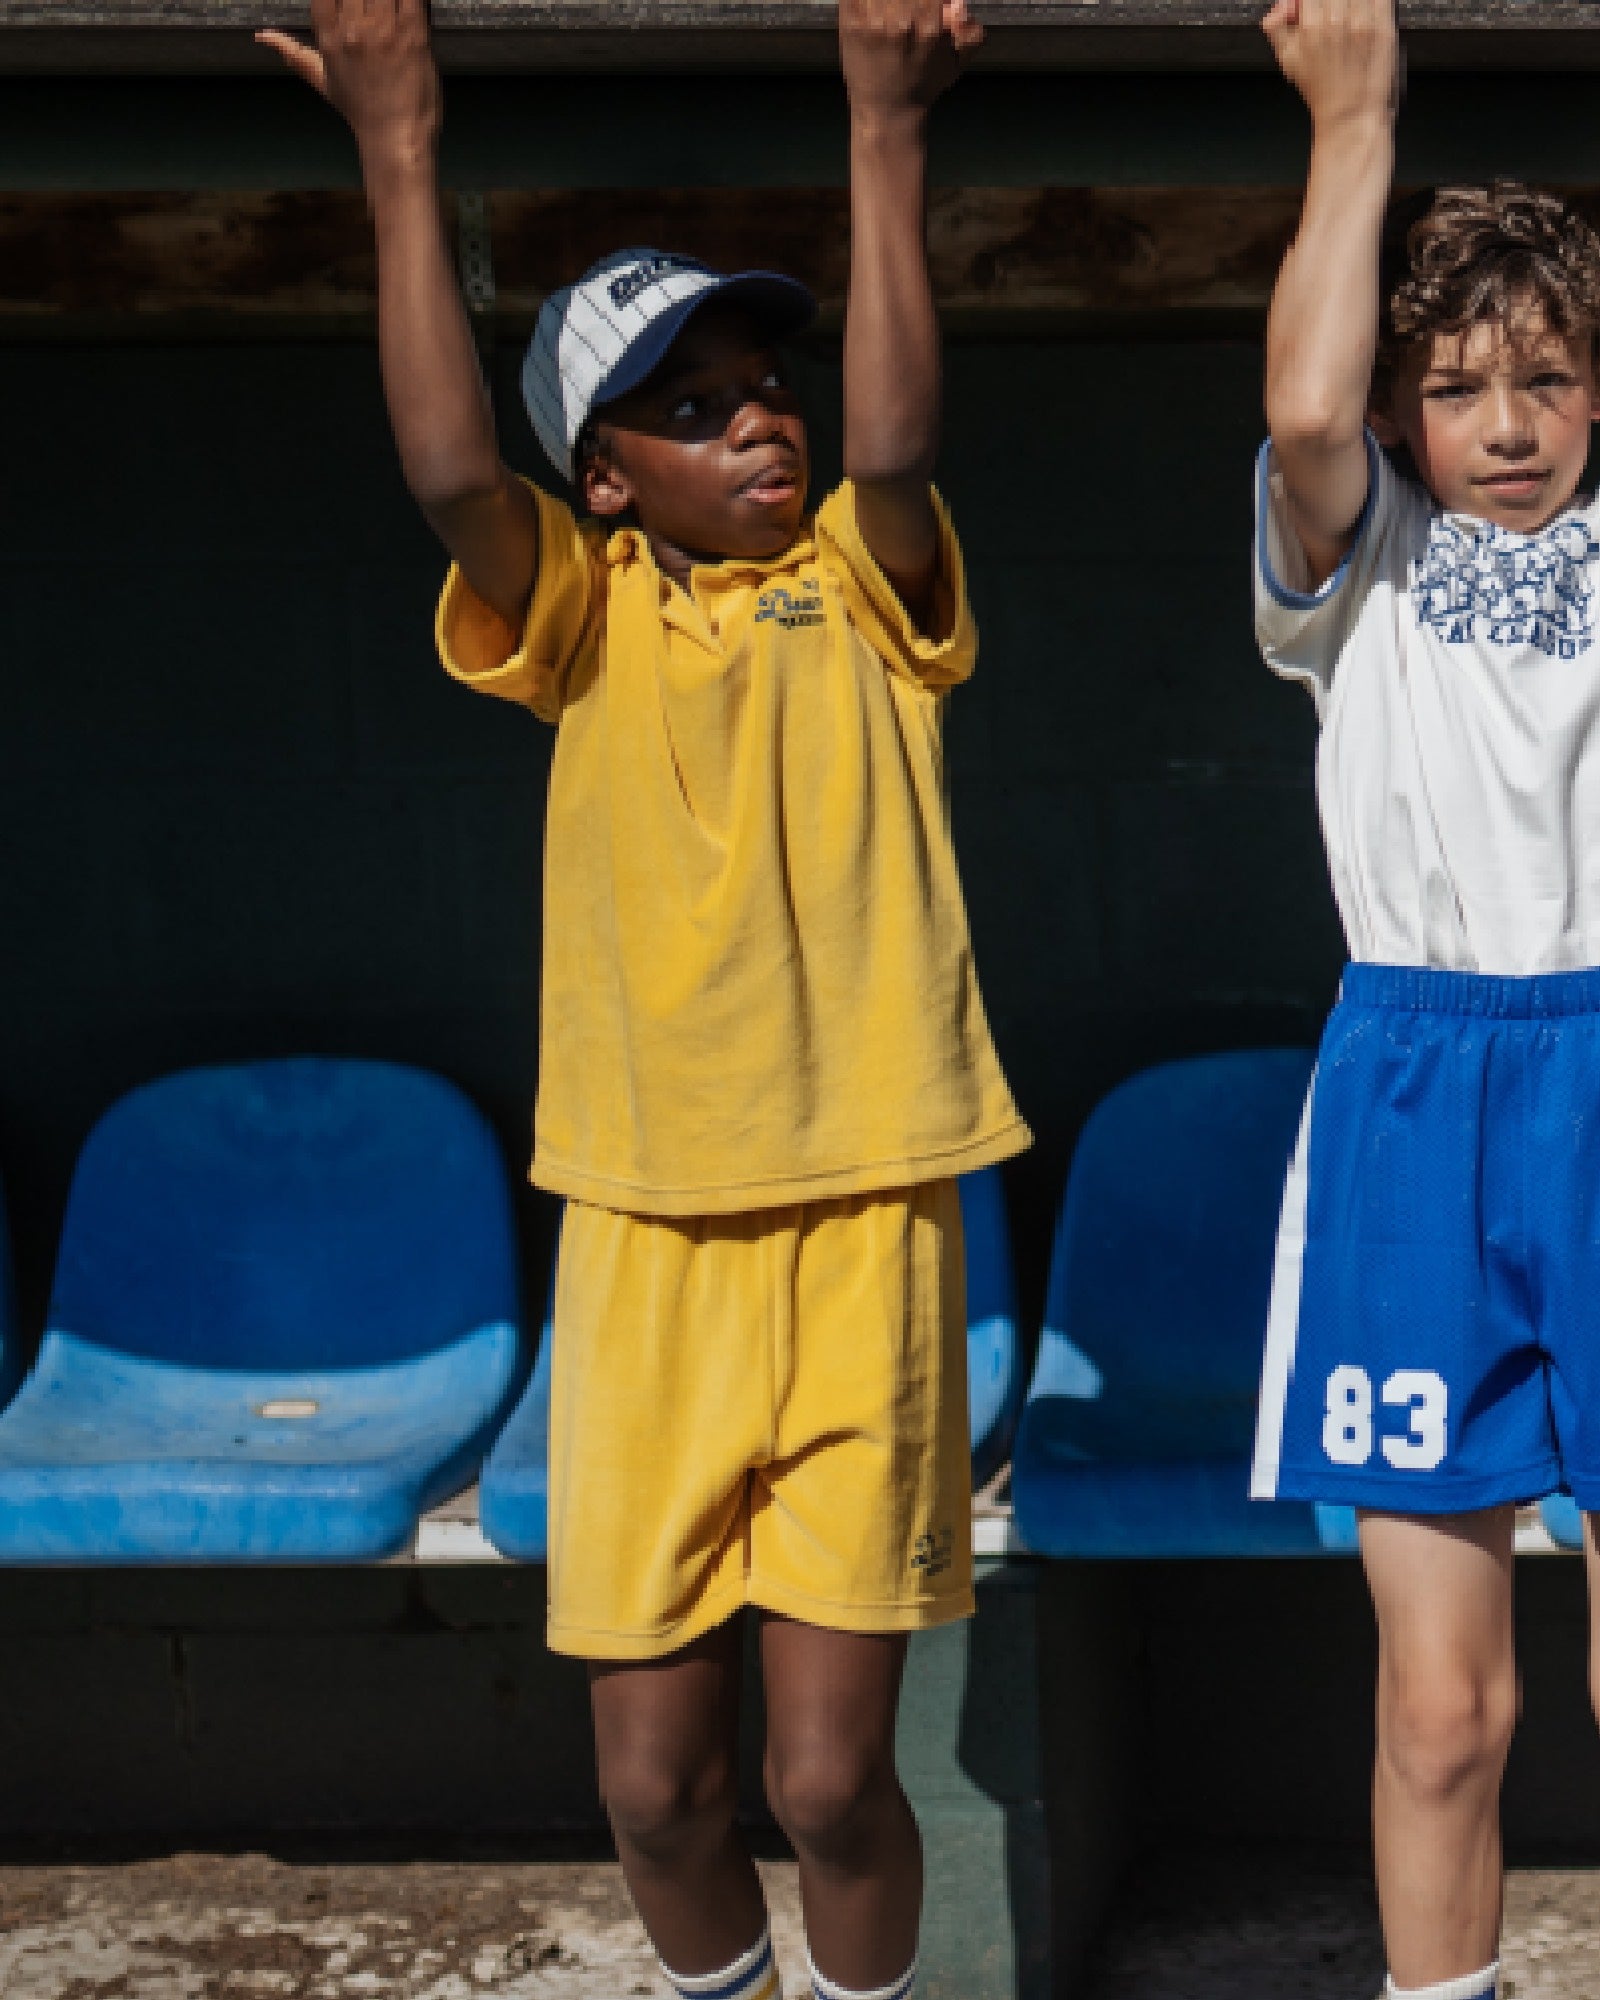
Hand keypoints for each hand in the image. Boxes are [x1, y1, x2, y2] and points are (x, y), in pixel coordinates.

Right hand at [258, 0, 442, 171]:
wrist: (395, 139)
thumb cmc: (361, 113)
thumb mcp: (322, 81)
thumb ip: (295, 53)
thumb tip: (262, 36)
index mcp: (329, 36)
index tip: (347, 5)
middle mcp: (352, 29)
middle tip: (373, 9)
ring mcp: (384, 30)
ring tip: (390, 8)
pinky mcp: (414, 35)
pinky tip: (412, 4)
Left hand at [839, 0, 983, 126]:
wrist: (888, 112)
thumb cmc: (923, 84)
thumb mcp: (957, 62)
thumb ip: (970, 33)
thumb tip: (959, 5)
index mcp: (930, 26)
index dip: (932, 1)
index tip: (929, 8)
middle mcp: (900, 22)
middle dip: (909, 0)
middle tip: (908, 10)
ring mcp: (871, 22)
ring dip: (885, 2)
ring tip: (890, 14)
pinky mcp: (849, 24)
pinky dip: (863, 2)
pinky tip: (871, 11)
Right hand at [1262, 0, 1398, 133]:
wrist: (1349, 111)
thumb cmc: (1321, 89)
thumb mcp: (1286, 60)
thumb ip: (1275, 27)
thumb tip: (1282, 4)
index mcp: (1311, 26)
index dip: (1309, 2)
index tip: (1311, 9)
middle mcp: (1338, 19)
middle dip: (1331, 3)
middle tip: (1330, 13)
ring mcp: (1363, 21)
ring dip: (1351, 4)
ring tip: (1347, 17)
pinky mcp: (1383, 25)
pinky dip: (1372, 3)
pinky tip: (1364, 14)